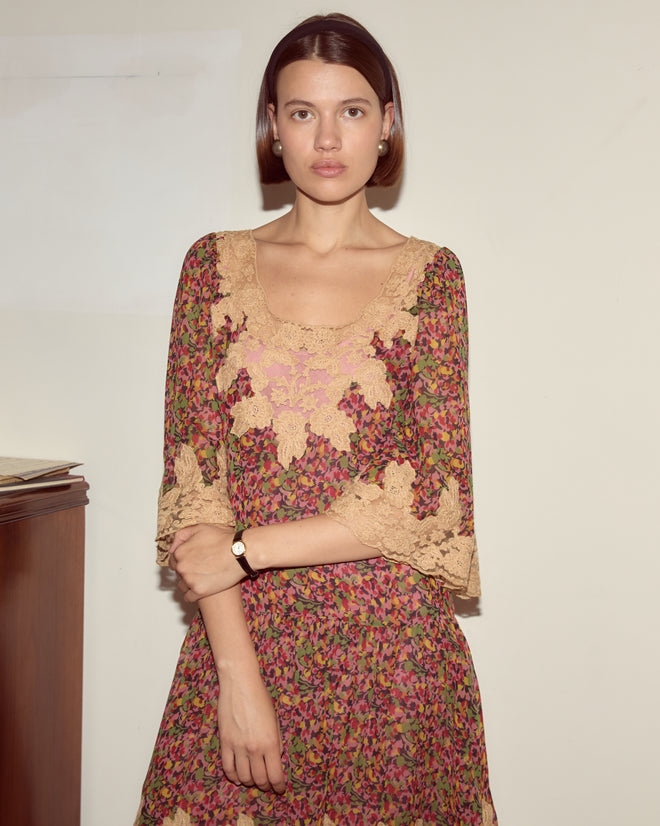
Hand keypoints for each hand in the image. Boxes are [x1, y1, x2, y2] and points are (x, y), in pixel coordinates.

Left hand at [169, 524, 242, 601]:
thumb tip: (173, 547)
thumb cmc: (223, 539)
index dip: (183, 560)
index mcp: (180, 552)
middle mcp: (182, 567)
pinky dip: (193, 594)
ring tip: (201, 578)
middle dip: (186, 571)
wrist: (240, 553)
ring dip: (189, 583)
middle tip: (199, 568)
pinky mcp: (199, 591)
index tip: (191, 561)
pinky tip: (201, 589)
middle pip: (178, 573)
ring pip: (182, 586)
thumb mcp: (200, 528)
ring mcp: (190, 580)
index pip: (173, 560)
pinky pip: (188, 597)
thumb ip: (182, 535)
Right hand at [217, 666, 285, 793]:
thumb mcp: (275, 720)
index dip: (278, 786)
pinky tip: (238, 777)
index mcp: (271, 742)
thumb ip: (276, 741)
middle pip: (260, 779)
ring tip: (253, 780)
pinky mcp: (225, 743)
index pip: (275, 775)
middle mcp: (255, 748)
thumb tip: (275, 758)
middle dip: (266, 786)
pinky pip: (228, 768)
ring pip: (244, 777)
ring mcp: (238, 746)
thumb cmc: (261, 698)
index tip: (280, 789)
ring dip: (250, 782)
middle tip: (268, 786)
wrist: (240, 683)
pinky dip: (233, 776)